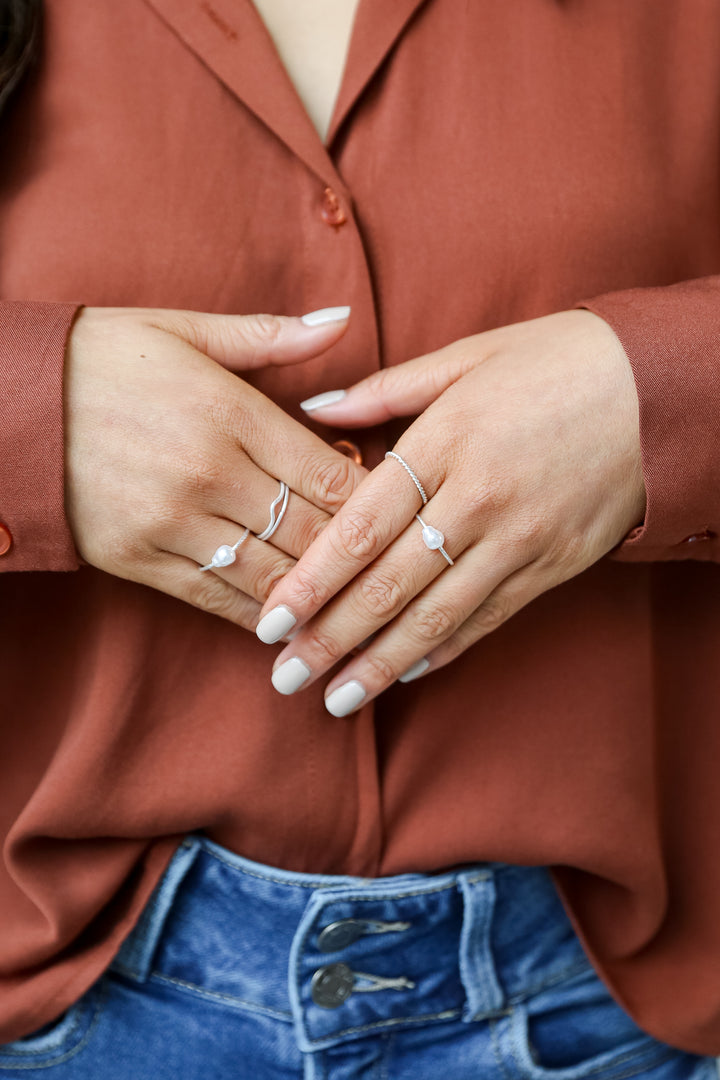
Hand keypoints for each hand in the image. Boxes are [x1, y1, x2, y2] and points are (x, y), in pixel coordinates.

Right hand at [64, 305, 365, 628]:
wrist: (3, 403)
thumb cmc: (99, 357)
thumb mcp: (183, 330)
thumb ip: (270, 337)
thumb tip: (342, 320)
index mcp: (229, 412)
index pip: (328, 474)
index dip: (371, 501)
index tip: (393, 510)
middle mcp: (209, 473)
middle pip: (310, 532)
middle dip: (356, 556)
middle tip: (387, 570)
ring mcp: (172, 522)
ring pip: (272, 576)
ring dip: (317, 597)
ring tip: (353, 610)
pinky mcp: (137, 559)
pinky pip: (215, 599)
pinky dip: (257, 615)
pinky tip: (287, 624)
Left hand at [253, 309, 645, 712]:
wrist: (660, 390)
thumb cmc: (556, 360)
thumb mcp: (468, 355)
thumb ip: (385, 389)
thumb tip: (315, 409)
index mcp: (446, 442)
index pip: (361, 528)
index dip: (311, 581)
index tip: (271, 619)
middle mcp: (478, 501)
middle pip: (389, 585)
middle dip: (331, 638)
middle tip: (286, 677)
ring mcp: (519, 541)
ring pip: (436, 617)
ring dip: (380, 664)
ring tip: (335, 700)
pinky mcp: (552, 566)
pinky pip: (488, 619)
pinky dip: (444, 650)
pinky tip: (405, 675)